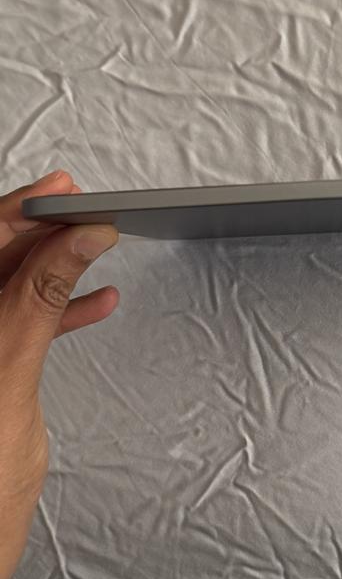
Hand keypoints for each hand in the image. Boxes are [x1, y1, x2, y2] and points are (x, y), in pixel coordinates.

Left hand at [0, 169, 118, 578]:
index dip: (22, 211)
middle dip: (39, 230)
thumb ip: (39, 303)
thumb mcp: (10, 381)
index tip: (69, 197)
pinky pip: (23, 326)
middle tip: (85, 210)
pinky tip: (95, 301)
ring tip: (96, 244)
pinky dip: (60, 311)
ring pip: (8, 288)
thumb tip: (74, 242)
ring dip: (53, 265)